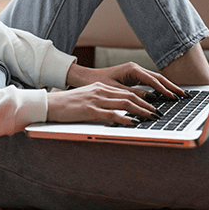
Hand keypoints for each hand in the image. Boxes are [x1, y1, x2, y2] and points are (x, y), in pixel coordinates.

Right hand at [47, 81, 161, 124]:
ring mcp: (96, 100)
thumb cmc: (66, 105)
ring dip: (141, 111)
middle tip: (158, 112)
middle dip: (147, 105)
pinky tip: (134, 122)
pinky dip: (125, 118)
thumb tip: (116, 111)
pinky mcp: (90, 110)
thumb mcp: (86, 98)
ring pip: (124, 103)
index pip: (126, 92)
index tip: (153, 105)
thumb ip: (101, 101)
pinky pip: (112, 114)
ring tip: (152, 117)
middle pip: (129, 96)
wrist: (49, 104)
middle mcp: (100, 91)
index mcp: (100, 87)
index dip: (142, 98)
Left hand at [66, 62, 187, 100]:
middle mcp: (136, 68)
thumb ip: (133, 94)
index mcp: (132, 69)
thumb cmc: (98, 83)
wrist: (86, 78)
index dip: (164, 90)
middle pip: (158, 78)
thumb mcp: (116, 90)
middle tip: (184, 95)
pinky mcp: (134, 77)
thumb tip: (150, 100)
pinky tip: (167, 95)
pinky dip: (160, 88)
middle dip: (172, 87)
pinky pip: (151, 82)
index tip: (174, 97)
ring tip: (180, 95)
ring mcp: (136, 72)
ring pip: (156, 79)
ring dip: (168, 87)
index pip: (153, 80)